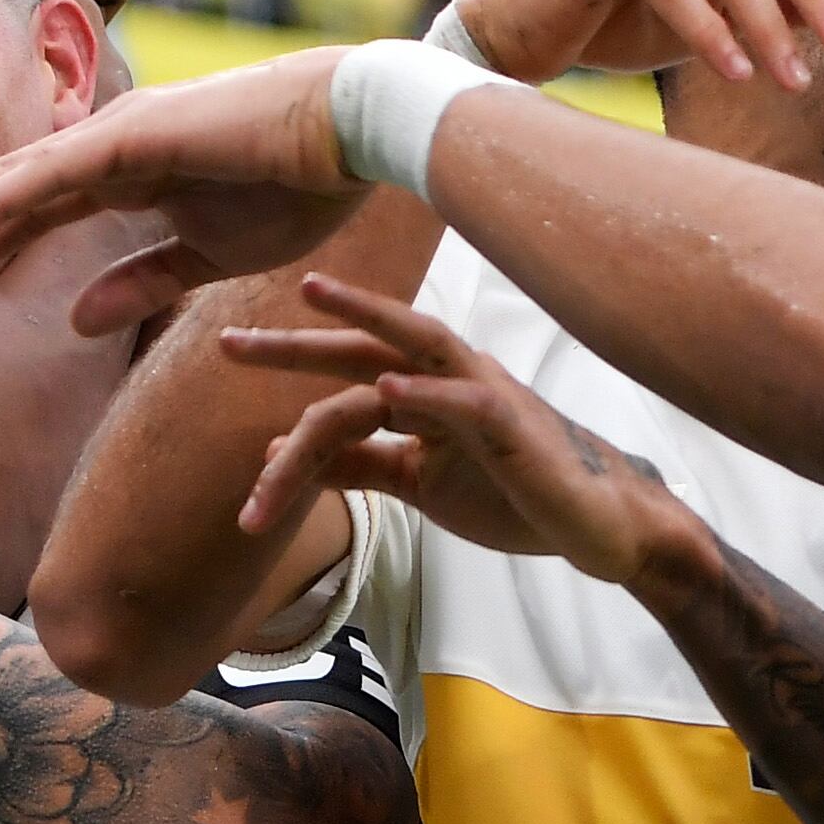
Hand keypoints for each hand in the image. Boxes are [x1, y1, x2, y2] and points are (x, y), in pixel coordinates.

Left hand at [0, 51, 370, 327]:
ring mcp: (116, 137)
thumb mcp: (208, 256)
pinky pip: (51, 179)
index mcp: (124, 176)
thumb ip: (141, 281)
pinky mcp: (135, 138)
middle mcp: (105, 149)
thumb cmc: (298, 186)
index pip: (28, 215)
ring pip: (6, 180)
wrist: (357, 136)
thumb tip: (75, 319)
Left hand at [220, 275, 703, 587]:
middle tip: (232, 339)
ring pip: (415, 350)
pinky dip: (428, 392)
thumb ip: (357, 465)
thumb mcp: (417, 482)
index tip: (231, 354)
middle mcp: (449, 379)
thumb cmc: (511, 494)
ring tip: (312, 298)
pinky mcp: (513, 429)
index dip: (291, 357)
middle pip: (365, 346)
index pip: (347, 366)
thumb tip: (283, 456)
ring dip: (366, 320)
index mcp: (424, 392)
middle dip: (300, 339)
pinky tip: (388, 388)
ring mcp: (483, 397)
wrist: (593, 524)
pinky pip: (468, 402)